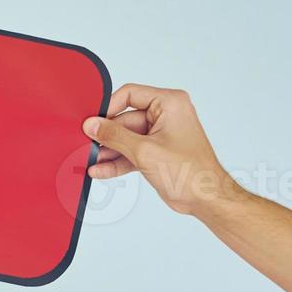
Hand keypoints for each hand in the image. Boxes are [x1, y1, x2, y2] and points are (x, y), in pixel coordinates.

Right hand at [81, 84, 239, 215]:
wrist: (204, 197)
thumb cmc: (190, 171)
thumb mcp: (144, 151)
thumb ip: (114, 136)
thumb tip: (93, 125)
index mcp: (169, 103)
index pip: (130, 94)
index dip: (109, 108)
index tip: (93, 123)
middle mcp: (166, 115)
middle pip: (124, 119)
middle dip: (107, 136)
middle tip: (88, 146)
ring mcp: (160, 134)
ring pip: (125, 138)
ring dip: (109, 151)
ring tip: (92, 161)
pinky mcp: (155, 152)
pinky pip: (130, 152)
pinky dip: (117, 161)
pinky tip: (101, 170)